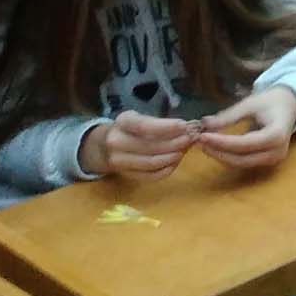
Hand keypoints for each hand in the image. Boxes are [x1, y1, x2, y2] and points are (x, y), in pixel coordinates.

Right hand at [78, 111, 199, 180]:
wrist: (103, 146)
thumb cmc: (130, 128)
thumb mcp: (140, 118)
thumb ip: (161, 123)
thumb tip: (190, 126)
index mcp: (122, 122)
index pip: (145, 126)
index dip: (167, 127)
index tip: (186, 126)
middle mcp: (117, 142)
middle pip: (151, 146)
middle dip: (176, 143)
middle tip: (193, 138)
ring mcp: (119, 161)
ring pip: (151, 163)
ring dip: (173, 156)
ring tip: (186, 149)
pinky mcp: (125, 175)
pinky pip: (149, 176)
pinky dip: (166, 170)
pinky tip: (176, 161)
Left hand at [192, 86, 295, 170]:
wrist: (289, 106)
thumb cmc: (270, 102)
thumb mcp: (250, 103)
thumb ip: (228, 116)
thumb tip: (204, 124)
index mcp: (276, 135)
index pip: (243, 144)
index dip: (221, 142)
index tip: (202, 136)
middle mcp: (276, 152)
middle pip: (241, 159)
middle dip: (218, 151)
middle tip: (199, 140)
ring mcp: (273, 160)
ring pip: (240, 164)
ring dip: (221, 156)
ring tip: (204, 143)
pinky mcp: (266, 162)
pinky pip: (244, 162)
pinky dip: (228, 156)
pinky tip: (215, 147)